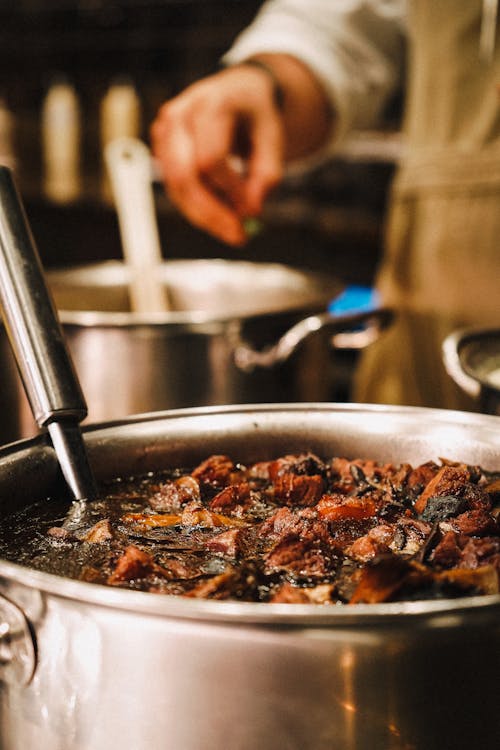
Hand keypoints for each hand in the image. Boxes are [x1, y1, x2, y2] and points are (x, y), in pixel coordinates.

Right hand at [150, 65, 283, 245]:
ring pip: (177, 188)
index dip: (231, 190)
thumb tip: (251, 210)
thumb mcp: (274, 137)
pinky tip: (220, 214)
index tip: (253, 211)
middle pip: (186, 177)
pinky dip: (198, 208)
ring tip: (234, 228)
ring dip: (205, 216)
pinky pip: (176, 189)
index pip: (211, 158)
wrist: (237, 92)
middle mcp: (180, 114)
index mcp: (212, 103)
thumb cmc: (257, 115)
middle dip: (212, 214)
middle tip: (239, 237)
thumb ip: (267, 173)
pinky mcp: (161, 148)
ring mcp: (164, 131)